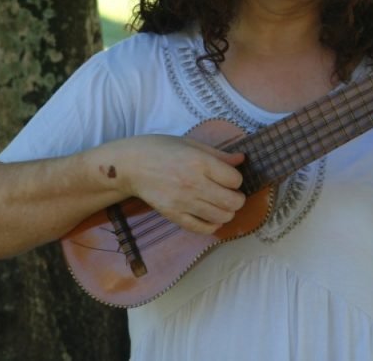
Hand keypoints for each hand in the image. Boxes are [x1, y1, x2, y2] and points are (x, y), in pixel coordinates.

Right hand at [116, 135, 245, 234]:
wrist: (130, 166)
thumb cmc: (160, 149)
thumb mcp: (190, 143)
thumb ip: (217, 154)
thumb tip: (242, 160)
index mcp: (199, 162)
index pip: (235, 180)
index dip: (237, 179)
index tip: (229, 177)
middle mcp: (194, 184)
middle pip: (232, 201)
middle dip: (237, 199)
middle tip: (231, 194)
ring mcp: (183, 202)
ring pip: (221, 217)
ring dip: (227, 212)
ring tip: (220, 205)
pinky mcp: (173, 216)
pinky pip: (202, 228)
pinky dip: (212, 225)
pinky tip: (210, 216)